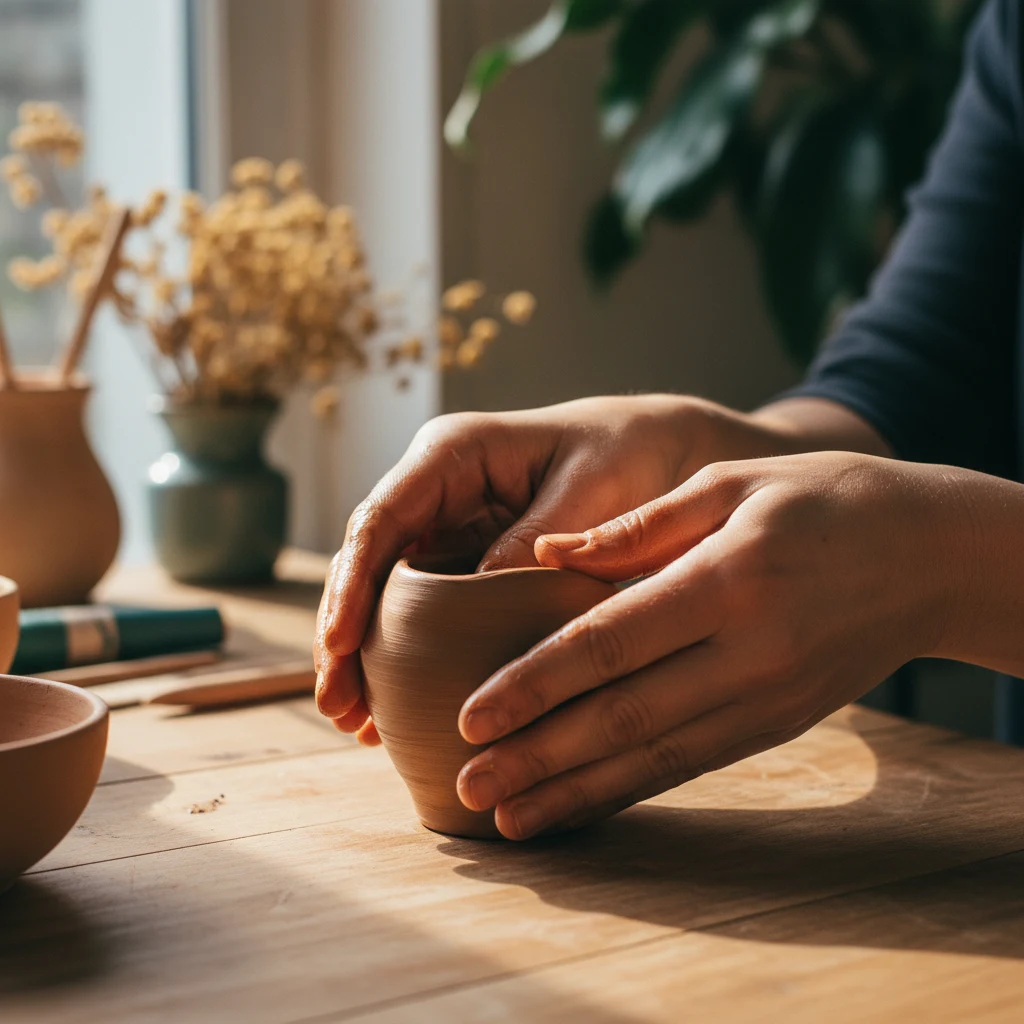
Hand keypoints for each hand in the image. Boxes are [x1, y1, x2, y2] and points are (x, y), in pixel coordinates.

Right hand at [314, 395, 799, 741]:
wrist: (661, 452)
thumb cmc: (630, 453)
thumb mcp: (593, 488)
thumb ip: (537, 537)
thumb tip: (477, 593)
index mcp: (454, 453)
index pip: (383, 518)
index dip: (352, 582)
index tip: (340, 643)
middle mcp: (437, 488)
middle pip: (368, 561)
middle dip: (345, 631)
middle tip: (337, 704)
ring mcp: (448, 526)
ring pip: (385, 592)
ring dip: (364, 654)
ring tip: (352, 722)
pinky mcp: (466, 560)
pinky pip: (423, 609)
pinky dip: (402, 655)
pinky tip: (389, 709)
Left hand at [456, 451, 960, 838]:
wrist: (930, 555)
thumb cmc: (824, 500)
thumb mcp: (731, 484)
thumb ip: (637, 526)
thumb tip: (544, 554)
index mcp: (726, 579)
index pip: (609, 641)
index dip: (535, 682)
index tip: (470, 714)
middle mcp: (746, 652)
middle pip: (622, 715)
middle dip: (538, 755)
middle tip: (466, 784)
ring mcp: (766, 698)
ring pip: (654, 757)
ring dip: (575, 791)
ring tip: (508, 816)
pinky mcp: (777, 722)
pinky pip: (691, 763)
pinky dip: (630, 789)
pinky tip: (582, 803)